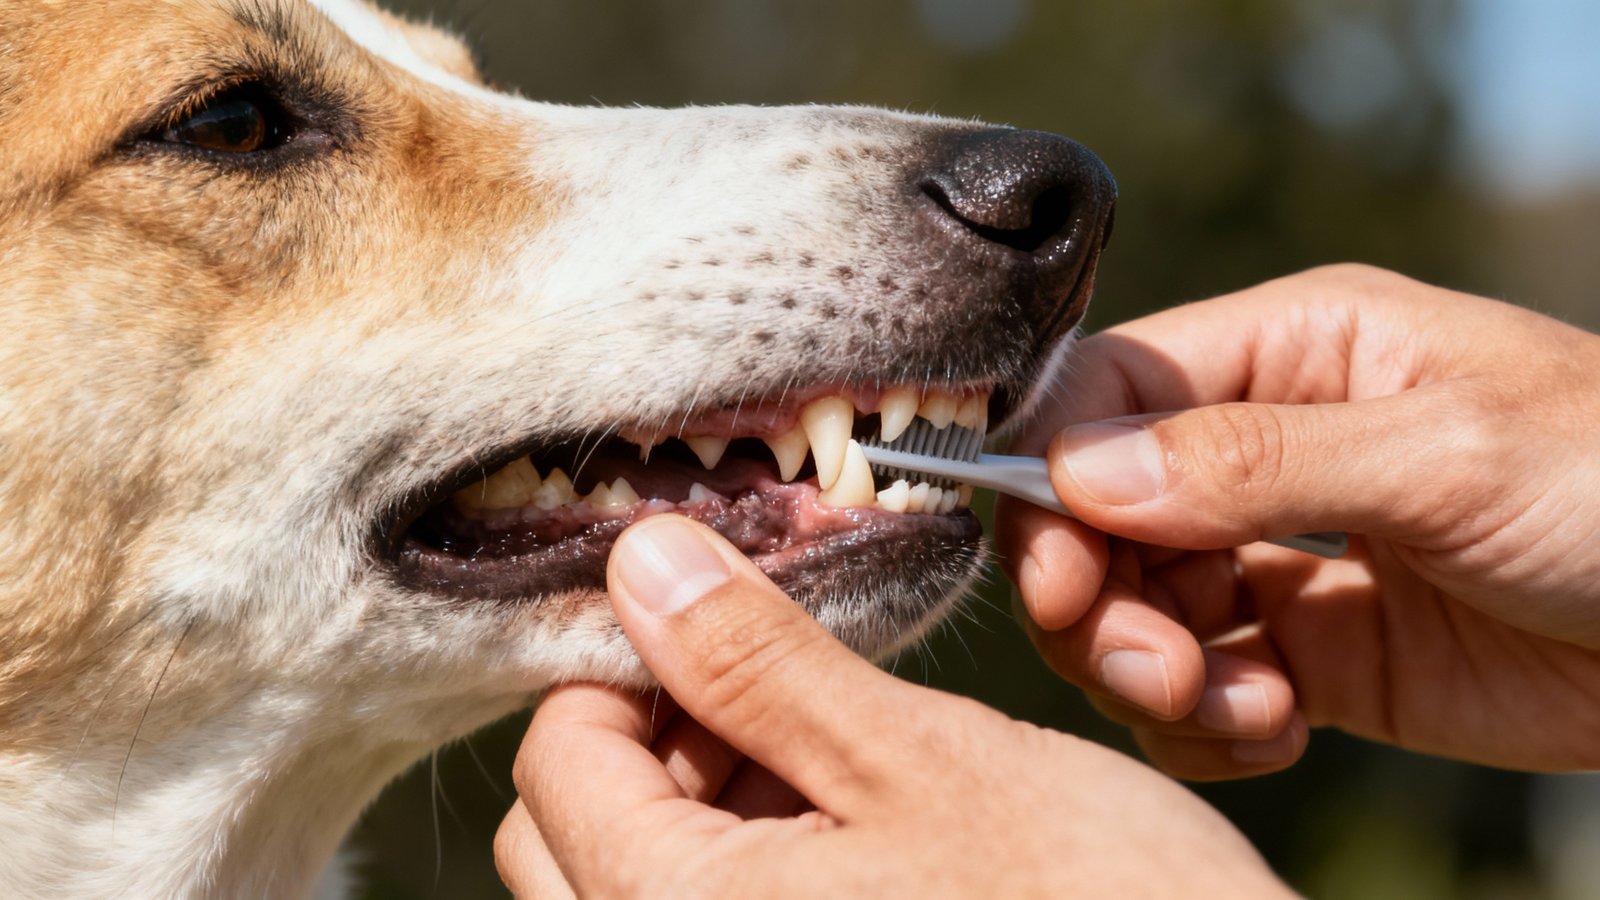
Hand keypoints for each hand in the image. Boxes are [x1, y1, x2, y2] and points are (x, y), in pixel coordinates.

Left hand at [496, 515, 1291, 897]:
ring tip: (840, 746)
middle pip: (574, 834)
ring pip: (638, 885)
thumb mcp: (922, 760)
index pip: (559, 760)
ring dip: (708, 798)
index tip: (731, 616)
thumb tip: (642, 560)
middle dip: (661, 734)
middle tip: (786, 682)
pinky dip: (754, 861)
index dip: (631, 664)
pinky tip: (856, 821)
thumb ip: (758, 664)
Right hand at [996, 264, 1599, 778]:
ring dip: (1156, 674)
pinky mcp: (1313, 655)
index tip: (1058, 574)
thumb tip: (1075, 471)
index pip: (1108, 393)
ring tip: (1244, 709)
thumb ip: (1258, 461)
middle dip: (1103, 602)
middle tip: (1158, 668)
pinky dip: (1208, 725)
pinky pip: (1200, 690)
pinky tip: (1278, 734)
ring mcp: (1285, 554)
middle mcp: (1267, 445)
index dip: (1053, 479)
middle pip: (1098, 516)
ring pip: (1135, 610)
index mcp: (1293, 350)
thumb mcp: (1452, 454)